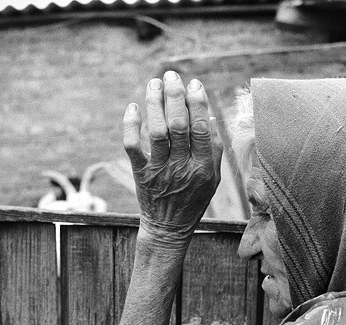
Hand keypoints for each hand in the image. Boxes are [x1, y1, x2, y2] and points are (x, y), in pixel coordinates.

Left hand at [123, 71, 221, 246]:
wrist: (168, 227)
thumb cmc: (193, 199)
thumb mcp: (213, 178)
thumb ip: (215, 148)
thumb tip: (210, 115)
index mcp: (204, 167)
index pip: (201, 129)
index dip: (197, 103)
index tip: (194, 83)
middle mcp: (182, 168)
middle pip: (178, 125)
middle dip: (175, 96)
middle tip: (171, 75)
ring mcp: (160, 171)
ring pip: (157, 131)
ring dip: (155, 103)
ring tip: (154, 83)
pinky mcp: (141, 174)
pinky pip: (133, 146)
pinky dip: (131, 125)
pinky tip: (134, 107)